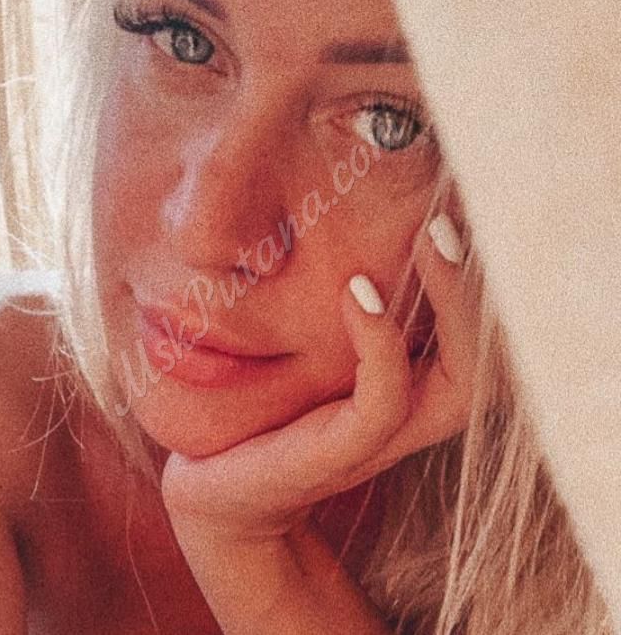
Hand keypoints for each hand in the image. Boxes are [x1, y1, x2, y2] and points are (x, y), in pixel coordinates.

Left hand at [160, 213, 478, 632]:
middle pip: (488, 364)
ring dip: (451, 306)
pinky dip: (381, 343)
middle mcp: (411, 418)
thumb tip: (355, 235)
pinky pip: (384, 401)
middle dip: (480, 291)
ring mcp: (379, 441)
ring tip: (428, 240)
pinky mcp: (338, 455)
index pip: (480, 342)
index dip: (482, 284)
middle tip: (447, 221)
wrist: (215, 488)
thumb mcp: (313, 351)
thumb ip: (346, 310)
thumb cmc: (265, 407)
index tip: (453, 215)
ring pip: (460, 385)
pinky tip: (355, 292)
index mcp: (411, 391)